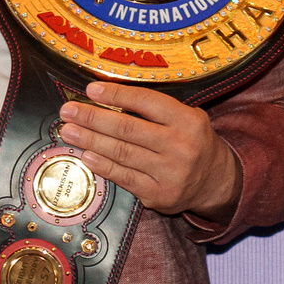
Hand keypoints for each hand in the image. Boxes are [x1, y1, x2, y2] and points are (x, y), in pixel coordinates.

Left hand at [57, 82, 241, 220]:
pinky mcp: (159, 194)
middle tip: (68, 111)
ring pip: (122, 153)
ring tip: (68, 130)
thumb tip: (108, 97)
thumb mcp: (186, 117)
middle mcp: (180, 146)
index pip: (146, 101)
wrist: (215, 181)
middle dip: (93, 118)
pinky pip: (125, 177)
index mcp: (187, 120)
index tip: (91, 89)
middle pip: (128, 128)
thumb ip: (154, 109)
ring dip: (90, 140)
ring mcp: (169, 172)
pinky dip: (103, 166)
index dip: (116, 94)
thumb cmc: (192, 142)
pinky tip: (86, 155)